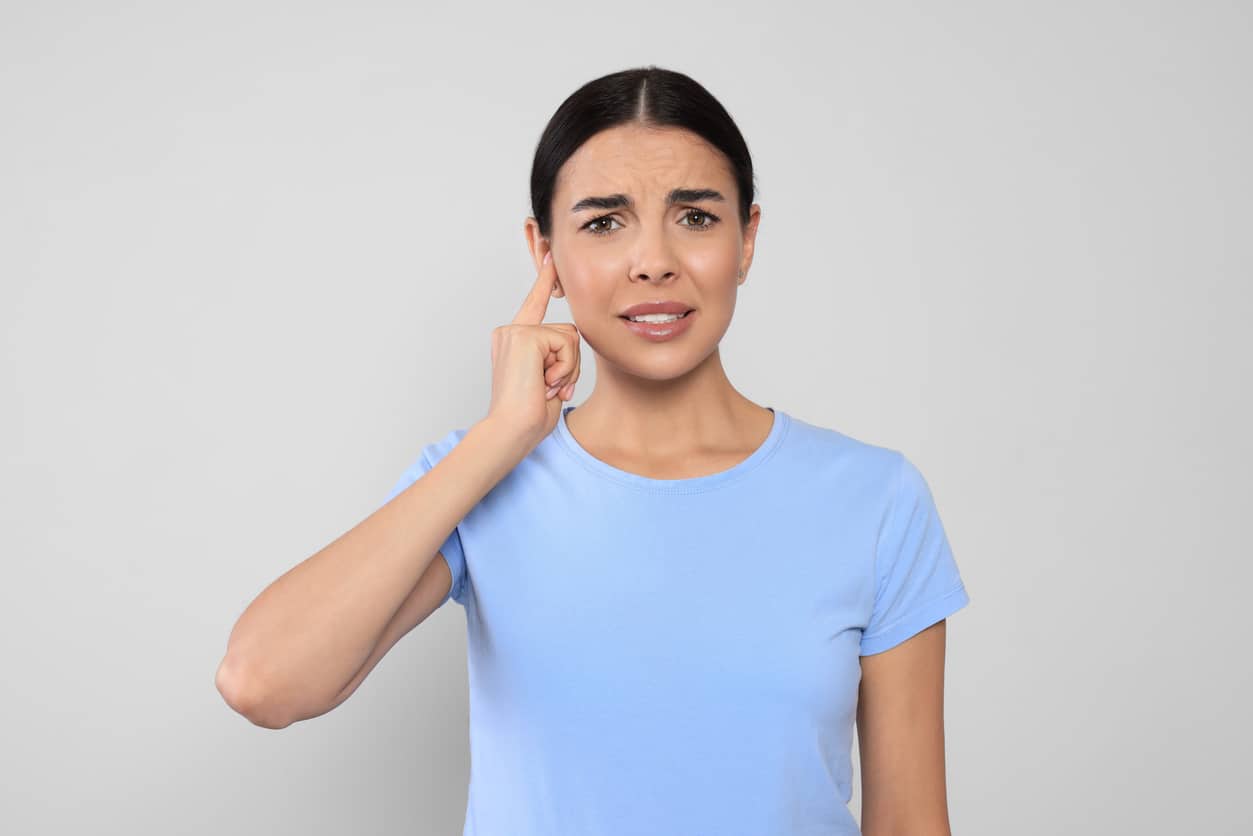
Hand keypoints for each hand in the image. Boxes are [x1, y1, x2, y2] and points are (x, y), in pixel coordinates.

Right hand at [484, 250, 581, 447]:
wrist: (511, 430)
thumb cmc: (528, 415)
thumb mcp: (548, 379)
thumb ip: (556, 356)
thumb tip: (570, 339)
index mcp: (514, 340)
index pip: (534, 303)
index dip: (544, 279)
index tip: (551, 253)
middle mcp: (510, 331)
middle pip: (567, 331)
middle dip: (570, 362)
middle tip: (548, 385)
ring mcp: (515, 331)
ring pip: (569, 337)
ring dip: (567, 367)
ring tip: (544, 385)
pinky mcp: (525, 335)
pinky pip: (566, 344)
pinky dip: (563, 367)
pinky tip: (544, 381)